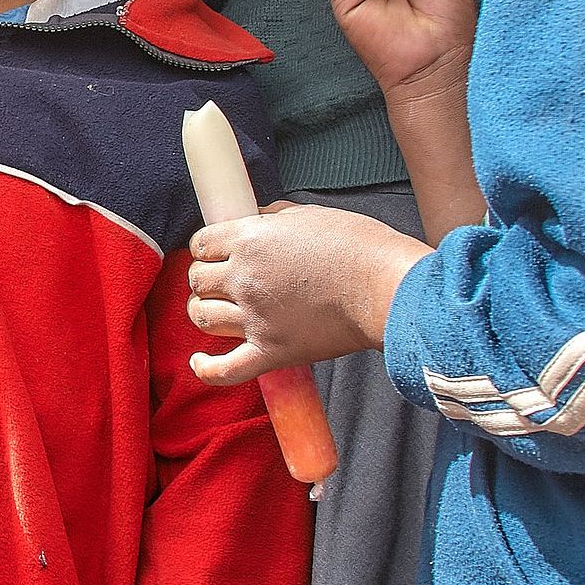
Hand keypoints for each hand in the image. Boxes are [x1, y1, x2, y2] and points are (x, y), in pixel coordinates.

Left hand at [185, 203, 430, 384]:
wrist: (387, 288)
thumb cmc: (358, 246)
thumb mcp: (309, 215)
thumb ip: (272, 218)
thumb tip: (255, 221)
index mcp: (250, 241)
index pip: (201, 244)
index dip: (206, 248)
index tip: (215, 253)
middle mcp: (245, 279)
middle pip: (197, 280)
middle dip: (205, 278)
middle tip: (222, 280)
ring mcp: (255, 318)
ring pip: (202, 317)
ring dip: (204, 311)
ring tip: (218, 309)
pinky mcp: (272, 351)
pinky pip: (225, 370)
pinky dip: (206, 369)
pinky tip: (199, 361)